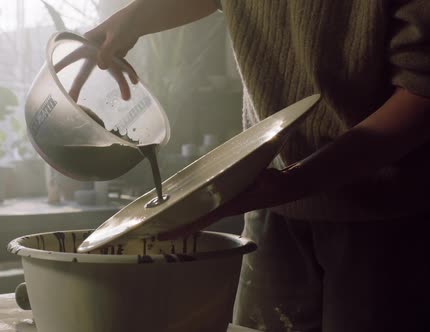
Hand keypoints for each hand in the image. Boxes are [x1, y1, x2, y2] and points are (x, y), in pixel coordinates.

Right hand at [54, 7, 139, 100]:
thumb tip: (100, 66)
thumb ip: (107, 51)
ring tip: (126, 97)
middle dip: (78, 86)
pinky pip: (122, 69)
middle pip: (85, 71)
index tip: (52, 74)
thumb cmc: (123, 24)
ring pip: (110, 72)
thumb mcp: (114, 37)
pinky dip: (129, 74)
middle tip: (72, 98)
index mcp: (89, 44)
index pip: (72, 56)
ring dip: (121, 84)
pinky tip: (136, 80)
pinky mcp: (117, 58)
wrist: (139, 20)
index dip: (61, 66)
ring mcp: (106, 55)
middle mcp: (95, 51)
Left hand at [158, 165, 304, 239]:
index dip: (182, 230)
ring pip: (196, 216)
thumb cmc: (272, 184)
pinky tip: (179, 206)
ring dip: (180, 219)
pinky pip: (202, 207)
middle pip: (192, 222)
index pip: (201, 221)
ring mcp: (221, 205)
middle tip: (150, 231)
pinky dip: (190, 209)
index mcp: (227, 207)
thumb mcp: (269, 181)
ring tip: (159, 219)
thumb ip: (266, 179)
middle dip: (173, 227)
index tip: (162, 237)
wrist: (280, 188)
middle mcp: (221, 209)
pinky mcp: (223, 200)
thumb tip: (264, 176)